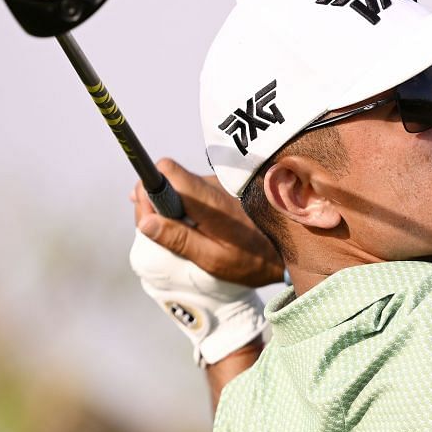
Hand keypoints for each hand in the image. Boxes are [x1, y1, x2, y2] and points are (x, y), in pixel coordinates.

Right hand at [130, 158, 284, 287]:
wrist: (286, 253)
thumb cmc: (251, 261)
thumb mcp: (212, 259)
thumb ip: (179, 239)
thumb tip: (145, 222)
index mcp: (208, 200)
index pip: (166, 170)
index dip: (148, 189)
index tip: (148, 216)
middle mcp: (211, 185)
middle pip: (166, 178)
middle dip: (153, 203)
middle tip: (159, 233)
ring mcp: (216, 186)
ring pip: (177, 187)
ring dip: (169, 209)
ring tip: (179, 236)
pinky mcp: (219, 192)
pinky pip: (190, 193)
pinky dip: (183, 209)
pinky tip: (189, 229)